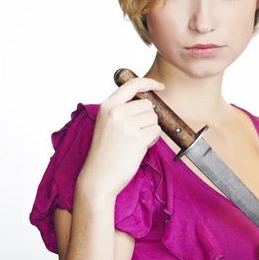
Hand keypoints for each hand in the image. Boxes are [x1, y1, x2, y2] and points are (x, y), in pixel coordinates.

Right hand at [79, 77, 165, 200]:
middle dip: (147, 118)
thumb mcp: (106, 123)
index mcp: (107, 106)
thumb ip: (121, 109)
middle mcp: (116, 112)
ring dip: (150, 130)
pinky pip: (156, 131)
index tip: (160, 86)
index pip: (132, 84)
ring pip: (154, 118)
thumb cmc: (105, 152)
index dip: (149, 83)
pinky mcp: (137, 138)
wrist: (99, 176)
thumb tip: (147, 102)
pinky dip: (152, 140)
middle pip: (148, 104)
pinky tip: (139, 148)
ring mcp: (127, 125)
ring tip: (135, 141)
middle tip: (135, 133)